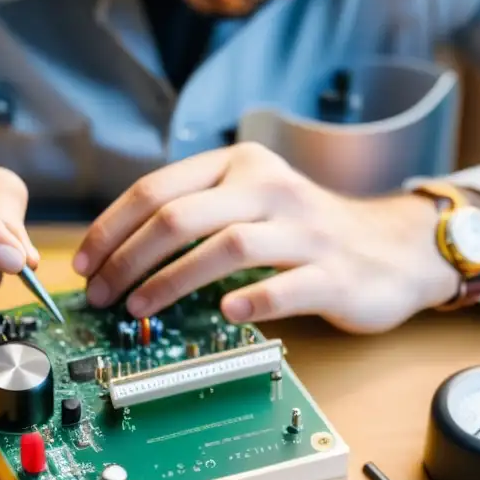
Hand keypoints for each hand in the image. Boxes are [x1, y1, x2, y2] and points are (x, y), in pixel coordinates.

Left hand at [73, 143, 460, 332]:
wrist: (395, 249)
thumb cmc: (305, 232)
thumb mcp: (248, 203)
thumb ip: (194, 216)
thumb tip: (117, 255)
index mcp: (238, 167)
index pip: (157, 188)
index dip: (112, 228)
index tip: (84, 263)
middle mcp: (269, 189)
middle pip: (180, 216)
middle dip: (127, 258)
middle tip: (101, 294)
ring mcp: (305, 231)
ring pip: (226, 246)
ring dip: (171, 280)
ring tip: (139, 307)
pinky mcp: (334, 273)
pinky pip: (285, 285)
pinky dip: (251, 299)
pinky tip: (223, 313)